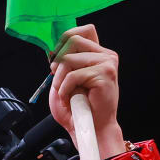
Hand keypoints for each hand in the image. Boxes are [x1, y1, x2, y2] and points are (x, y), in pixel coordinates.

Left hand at [49, 25, 126, 158]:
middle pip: (72, 41)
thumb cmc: (78, 108)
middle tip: (59, 81)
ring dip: (59, 80)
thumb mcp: (65, 80)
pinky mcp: (104, 74)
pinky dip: (65, 89)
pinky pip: (72, 75)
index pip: (83, 30)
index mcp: (98, 54)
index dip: (65, 40)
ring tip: (66, 94)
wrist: (90, 128)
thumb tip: (53, 50)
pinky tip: (70, 99)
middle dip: (58, 61)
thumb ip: (62, 62)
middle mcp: (106, 55)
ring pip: (68, 59)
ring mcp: (107, 63)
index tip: (57, 59)